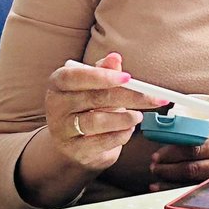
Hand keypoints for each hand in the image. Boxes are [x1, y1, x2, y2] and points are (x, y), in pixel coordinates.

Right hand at [44, 52, 167, 172]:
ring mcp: (62, 130)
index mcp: (59, 83)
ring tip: (138, 117)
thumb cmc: (87, 106)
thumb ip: (105, 70)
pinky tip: (128, 130)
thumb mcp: (95, 85)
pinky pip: (102, 142)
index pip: (77, 76)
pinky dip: (121, 135)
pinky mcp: (74, 150)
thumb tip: (114, 57)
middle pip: (95, 98)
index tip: (129, 78)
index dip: (102, 76)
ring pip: (97, 122)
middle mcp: (56, 106)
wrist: (74, 143)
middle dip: (129, 97)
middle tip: (153, 98)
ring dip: (125, 119)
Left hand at [148, 125, 208, 190]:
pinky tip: (183, 194)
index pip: (198, 145)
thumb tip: (201, 142)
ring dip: (176, 182)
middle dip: (169, 168)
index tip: (159, 151)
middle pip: (195, 166)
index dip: (174, 150)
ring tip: (159, 181)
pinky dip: (196, 193)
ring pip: (202, 182)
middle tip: (153, 167)